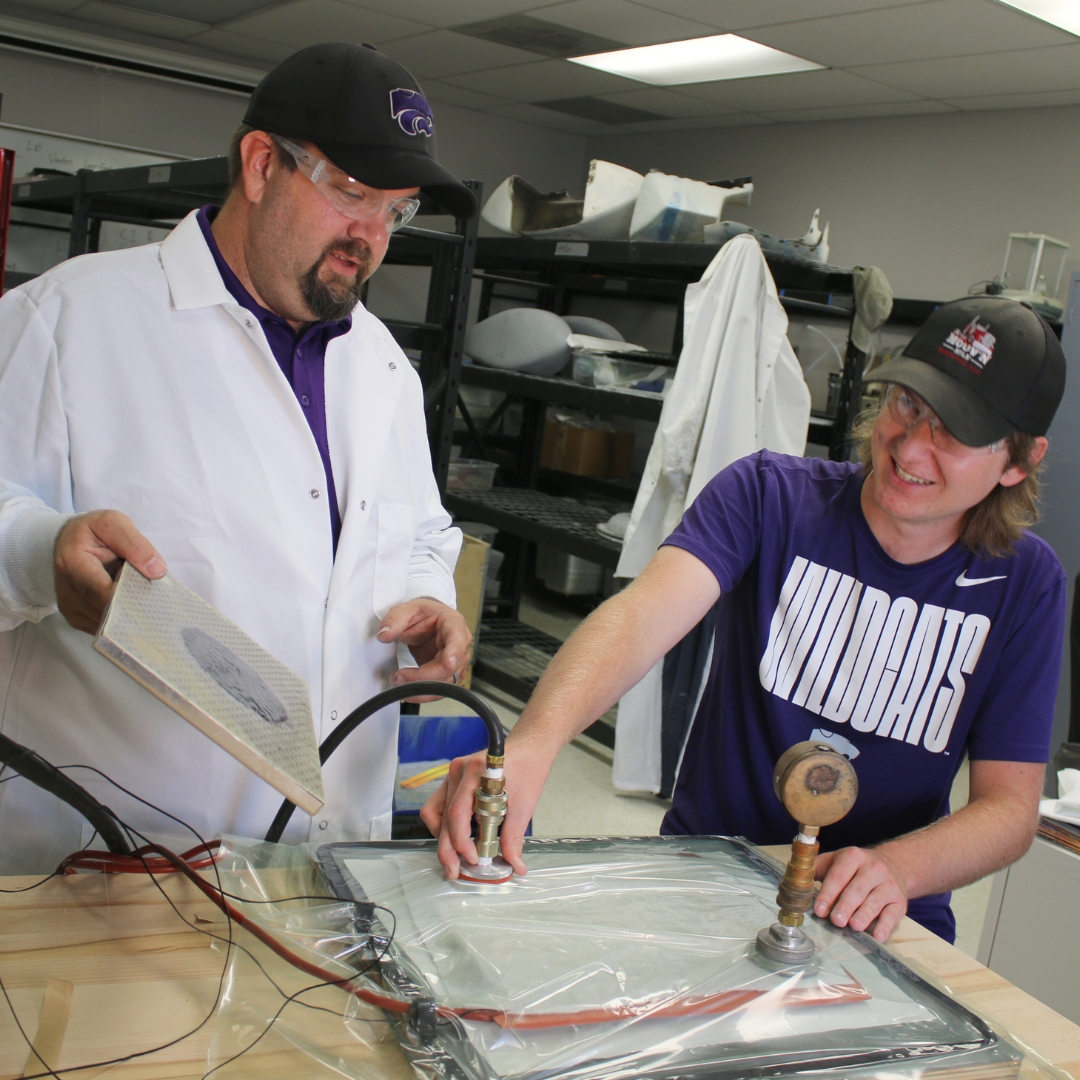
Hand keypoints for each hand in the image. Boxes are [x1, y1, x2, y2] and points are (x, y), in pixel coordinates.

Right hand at [54, 510, 166, 633]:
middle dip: (133, 608)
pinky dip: (120, 620)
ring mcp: (70, 609)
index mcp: (73, 564)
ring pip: (107, 623)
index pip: (102, 592)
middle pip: (106, 612)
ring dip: (128, 615)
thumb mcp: (114, 524)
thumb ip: (135, 544)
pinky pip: (103, 627)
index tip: (153, 600)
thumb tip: (157, 571)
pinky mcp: (76, 618)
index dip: (129, 599)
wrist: (68, 541)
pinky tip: (130, 605)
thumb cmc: (92, 532)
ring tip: (141, 598)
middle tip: (157, 602)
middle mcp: (67, 591)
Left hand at [376, 598, 470, 700]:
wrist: (425, 621)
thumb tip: (384, 635)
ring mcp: (456, 661)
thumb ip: (394, 620)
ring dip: (421, 688)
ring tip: (398, 679)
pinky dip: (422, 692)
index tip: (447, 663)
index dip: (454, 653)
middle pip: (450, 668)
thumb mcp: (405, 610)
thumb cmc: (421, 613)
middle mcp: (460, 644)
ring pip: (446, 683)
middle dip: (424, 676)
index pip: (458, 639)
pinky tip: (405, 686)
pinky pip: (439, 689)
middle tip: (399, 676)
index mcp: (453, 623)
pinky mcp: (447, 673)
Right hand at [420, 742, 547, 879]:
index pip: (457, 814)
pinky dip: (447, 825)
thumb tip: (514, 864)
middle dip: (447, 848)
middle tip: (455, 870)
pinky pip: (441, 806)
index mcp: (476, 772)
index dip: (461, 842)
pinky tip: (460, 838)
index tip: (474, 859)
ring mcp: (454, 775)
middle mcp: (458, 771)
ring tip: (456, 857)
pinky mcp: (455, 780)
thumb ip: (514, 837)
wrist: (530, 747)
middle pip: (441, 816)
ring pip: (434, 812)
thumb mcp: (525, 805)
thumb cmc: (529, 768)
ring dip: (442, 836)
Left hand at [813, 846, 908, 941]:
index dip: (828, 893)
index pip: (838, 876)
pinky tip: (877, 935)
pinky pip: (893, 914)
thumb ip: (817, 869)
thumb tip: (796, 884)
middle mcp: (873, 868)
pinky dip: (885, 926)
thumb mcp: (837, 860)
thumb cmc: (856, 867)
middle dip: (845, 905)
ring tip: (854, 926)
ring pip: (875, 901)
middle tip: (836, 920)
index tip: (819, 909)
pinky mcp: (900, 901)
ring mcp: (888, 884)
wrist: (894, 865)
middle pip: (857, 889)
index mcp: (853, 856)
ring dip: (864, 915)